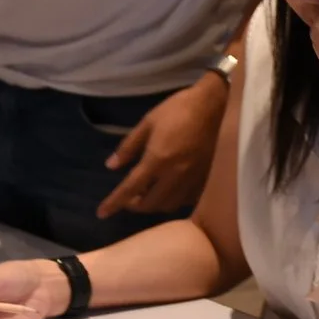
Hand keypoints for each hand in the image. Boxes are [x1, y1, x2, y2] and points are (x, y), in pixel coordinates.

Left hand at [98, 77, 223, 218]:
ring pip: (169, 205)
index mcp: (157, 160)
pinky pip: (187, 200)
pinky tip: (170, 190)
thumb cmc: (179, 110)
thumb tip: (111, 166)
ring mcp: (193, 180)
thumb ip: (128, 147)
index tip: (102, 213)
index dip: (114, 202)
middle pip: (150, 204)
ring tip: (148, 194)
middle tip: (129, 197)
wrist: (216, 105)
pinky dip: (174, 200)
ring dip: (154, 204)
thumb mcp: (147, 122)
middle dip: (135, 205)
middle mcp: (174, 176)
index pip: (130, 189)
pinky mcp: (206, 180)